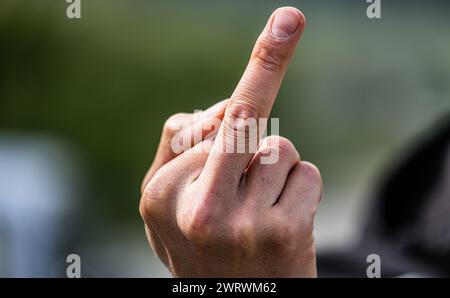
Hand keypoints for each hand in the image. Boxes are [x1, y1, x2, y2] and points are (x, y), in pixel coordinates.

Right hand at [139, 7, 321, 276]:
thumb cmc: (202, 242)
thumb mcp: (168, 202)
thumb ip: (182, 145)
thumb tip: (228, 104)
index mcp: (160, 194)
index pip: (194, 123)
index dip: (236, 83)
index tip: (283, 22)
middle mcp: (197, 209)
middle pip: (242, 120)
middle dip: (262, 85)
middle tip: (286, 23)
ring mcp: (243, 224)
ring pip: (279, 147)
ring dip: (273, 167)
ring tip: (258, 208)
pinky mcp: (286, 234)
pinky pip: (305, 173)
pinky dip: (300, 188)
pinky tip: (280, 223)